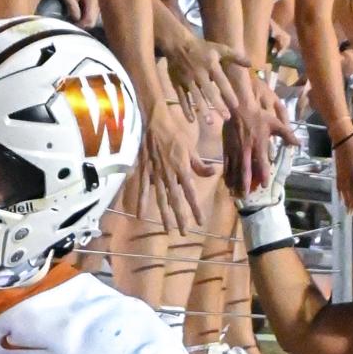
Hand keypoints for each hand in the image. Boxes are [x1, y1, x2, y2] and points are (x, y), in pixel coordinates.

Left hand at [57, 0, 100, 30]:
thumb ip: (71, 5)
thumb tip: (77, 18)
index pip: (90, 18)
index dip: (81, 24)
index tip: (71, 24)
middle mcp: (97, 3)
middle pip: (92, 22)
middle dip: (81, 25)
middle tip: (70, 23)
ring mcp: (97, 8)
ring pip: (91, 23)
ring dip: (82, 24)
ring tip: (72, 19)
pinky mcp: (94, 11)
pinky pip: (89, 22)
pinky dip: (82, 23)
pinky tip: (75, 19)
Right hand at [139, 98, 216, 232]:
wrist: (154, 121)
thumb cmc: (175, 132)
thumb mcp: (191, 147)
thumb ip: (200, 164)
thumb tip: (213, 173)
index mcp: (182, 168)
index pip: (190, 192)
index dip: (195, 208)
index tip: (200, 221)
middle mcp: (168, 174)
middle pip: (175, 200)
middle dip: (180, 217)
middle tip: (183, 232)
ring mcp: (155, 173)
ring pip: (160, 198)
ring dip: (164, 214)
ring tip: (167, 228)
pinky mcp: (144, 170)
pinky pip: (142, 189)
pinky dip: (141, 202)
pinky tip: (139, 215)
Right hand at [160, 33, 242, 121]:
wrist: (176, 43)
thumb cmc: (201, 47)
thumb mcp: (219, 48)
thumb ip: (235, 56)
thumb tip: (251, 64)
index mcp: (210, 66)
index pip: (221, 82)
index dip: (228, 93)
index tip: (236, 105)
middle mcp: (199, 74)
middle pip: (209, 92)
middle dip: (218, 105)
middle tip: (226, 117)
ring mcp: (187, 80)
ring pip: (196, 97)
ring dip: (202, 110)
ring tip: (210, 122)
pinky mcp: (177, 83)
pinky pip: (182, 98)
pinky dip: (186, 109)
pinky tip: (192, 120)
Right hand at [222, 75, 292, 195]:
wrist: (237, 106)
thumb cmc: (257, 115)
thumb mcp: (275, 123)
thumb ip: (287, 134)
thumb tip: (299, 144)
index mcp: (259, 144)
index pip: (262, 163)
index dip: (263, 175)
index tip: (265, 185)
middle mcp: (246, 149)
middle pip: (245, 170)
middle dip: (245, 184)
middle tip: (246, 196)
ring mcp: (235, 149)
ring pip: (234, 169)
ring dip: (235, 182)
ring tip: (236, 193)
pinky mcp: (226, 147)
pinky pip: (226, 163)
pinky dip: (227, 174)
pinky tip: (227, 182)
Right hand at [334, 129, 352, 214]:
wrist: (341, 135)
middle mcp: (347, 172)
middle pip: (349, 190)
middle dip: (352, 202)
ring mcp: (341, 171)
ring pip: (343, 189)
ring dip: (346, 200)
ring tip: (348, 210)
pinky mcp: (338, 170)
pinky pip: (338, 184)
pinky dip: (340, 192)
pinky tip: (341, 198)